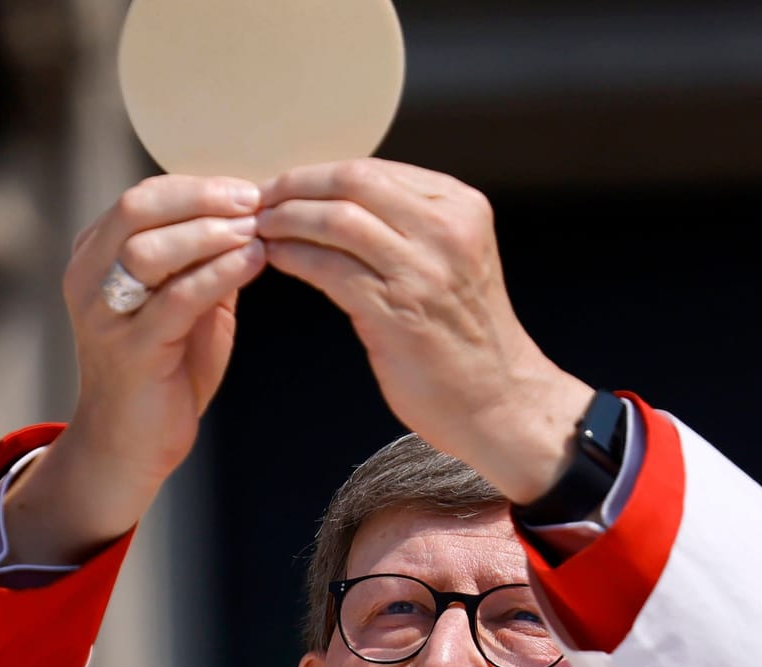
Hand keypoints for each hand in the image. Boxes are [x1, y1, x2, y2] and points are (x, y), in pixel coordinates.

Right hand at [6, 175, 267, 564]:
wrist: (130, 444)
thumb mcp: (184, 302)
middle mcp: (88, 279)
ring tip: (257, 231)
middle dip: (203, 199)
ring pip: (151, 250)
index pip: (141, 198)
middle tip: (254, 202)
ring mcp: (104, 316)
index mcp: (94, 257)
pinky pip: (176, 299)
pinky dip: (218, 273)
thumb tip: (252, 216)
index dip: (197, 186)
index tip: (247, 189)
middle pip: (138, 209)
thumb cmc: (162, 370)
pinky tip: (252, 263)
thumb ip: (204, 259)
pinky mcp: (132, 352)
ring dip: (211, 233)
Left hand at [256, 159, 591, 502]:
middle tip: (262, 200)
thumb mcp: (453, 258)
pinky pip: (330, 268)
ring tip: (261, 228)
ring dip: (287, 220)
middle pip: (354, 182)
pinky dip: (294, 257)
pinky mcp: (396, 311)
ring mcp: (423, 270)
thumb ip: (411, 225)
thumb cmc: (468, 336)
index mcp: (461, 207)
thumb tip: (339, 200)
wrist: (500, 400)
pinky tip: (276, 259)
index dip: (320, 174)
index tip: (287, 184)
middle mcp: (446, 230)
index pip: (376, 170)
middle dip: (297, 186)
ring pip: (337, 220)